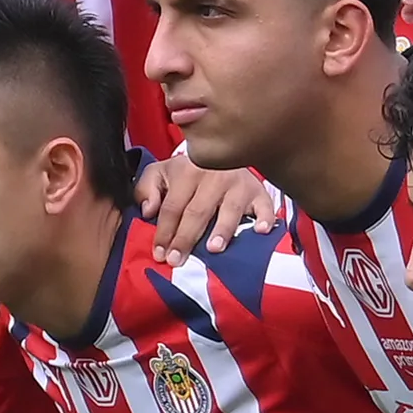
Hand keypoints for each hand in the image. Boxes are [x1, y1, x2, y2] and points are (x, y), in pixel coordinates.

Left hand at [138, 151, 275, 255]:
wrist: (224, 151)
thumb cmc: (189, 172)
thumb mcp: (161, 172)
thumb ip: (147, 189)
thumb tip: (147, 211)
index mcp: (187, 170)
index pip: (173, 206)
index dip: (164, 232)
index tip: (160, 255)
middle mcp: (214, 175)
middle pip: (197, 211)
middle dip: (186, 238)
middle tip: (177, 261)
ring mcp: (238, 183)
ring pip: (229, 210)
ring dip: (222, 230)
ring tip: (213, 249)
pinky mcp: (258, 191)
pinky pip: (264, 207)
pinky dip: (265, 219)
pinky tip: (261, 231)